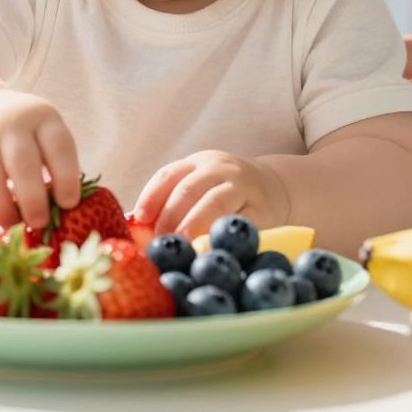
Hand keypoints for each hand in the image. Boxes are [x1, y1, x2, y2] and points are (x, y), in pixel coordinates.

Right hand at [0, 89, 80, 230]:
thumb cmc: (24, 135)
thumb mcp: (45, 136)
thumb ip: (55, 167)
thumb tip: (62, 214)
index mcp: (42, 117)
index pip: (59, 146)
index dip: (66, 178)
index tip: (68, 205)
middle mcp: (9, 122)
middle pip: (21, 162)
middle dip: (32, 199)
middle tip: (39, 223)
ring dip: (1, 208)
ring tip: (12, 227)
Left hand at [131, 150, 288, 239]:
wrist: (277, 186)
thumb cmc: (224, 192)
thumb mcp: (200, 186)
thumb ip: (172, 202)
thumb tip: (134, 227)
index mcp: (198, 162)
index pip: (169, 175)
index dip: (151, 196)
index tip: (140, 218)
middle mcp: (220, 169)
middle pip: (189, 188)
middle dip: (170, 216)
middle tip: (159, 240)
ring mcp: (243, 187)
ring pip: (215, 202)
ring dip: (194, 225)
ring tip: (181, 246)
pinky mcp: (262, 209)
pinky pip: (241, 223)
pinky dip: (223, 236)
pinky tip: (211, 249)